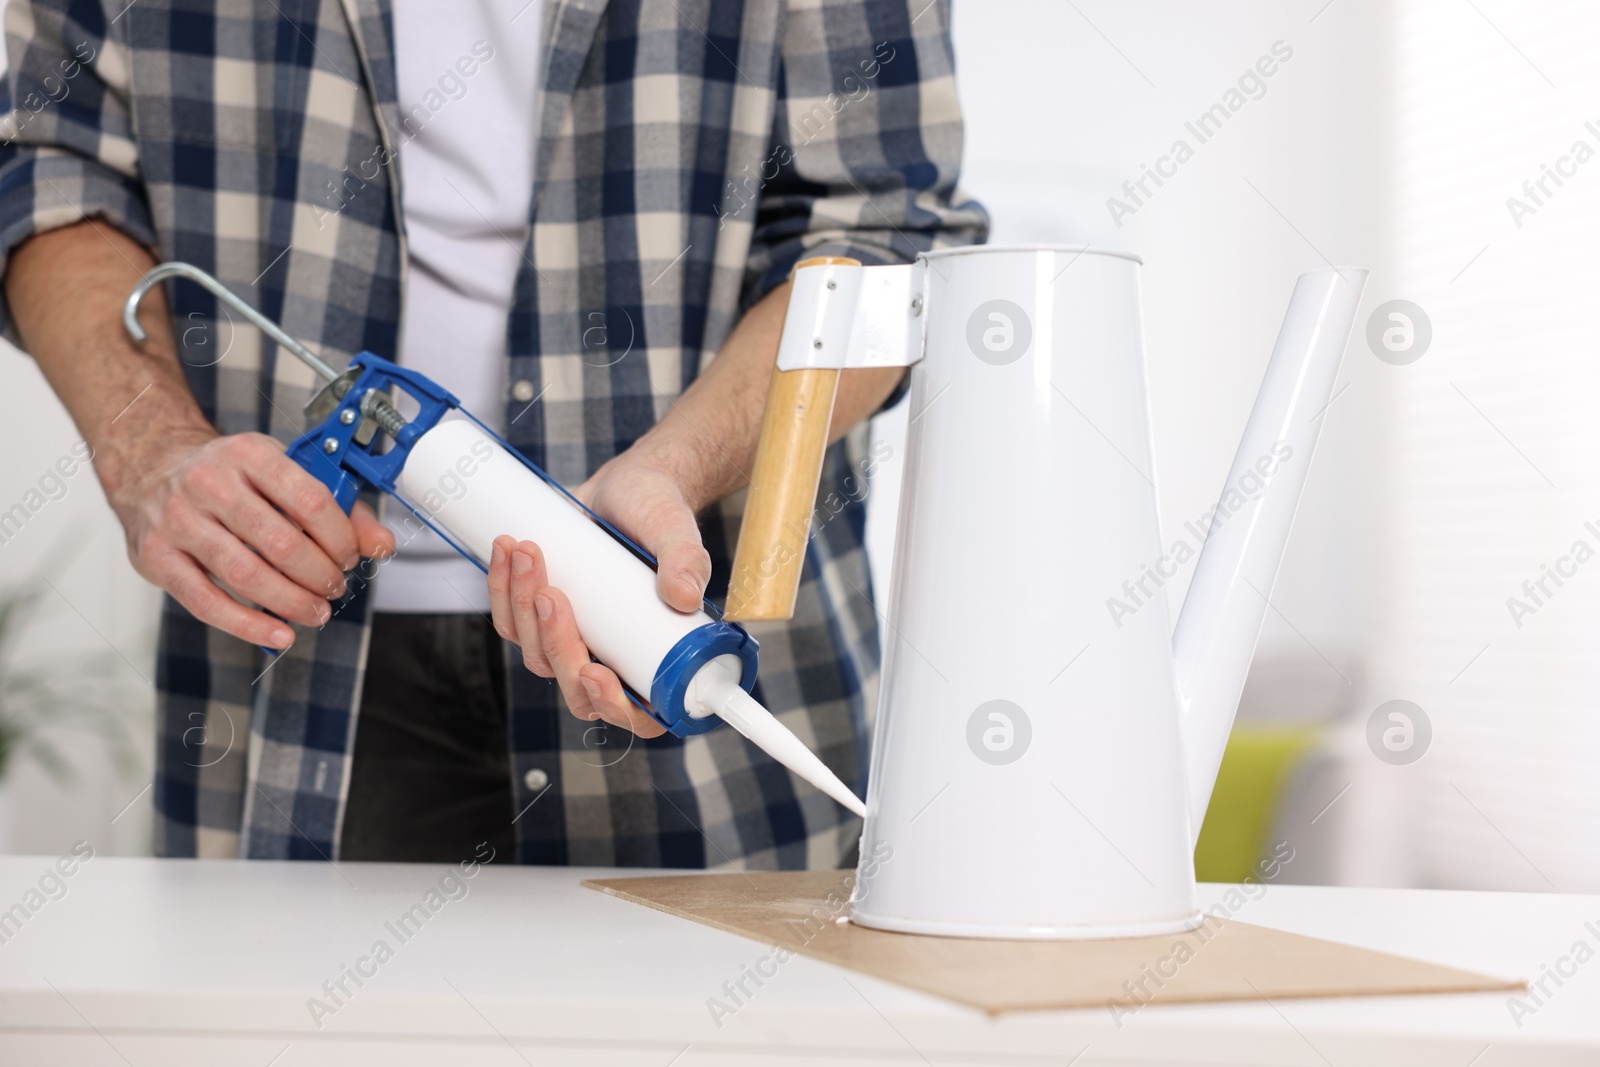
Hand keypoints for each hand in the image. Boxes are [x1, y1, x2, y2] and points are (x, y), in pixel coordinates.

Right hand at [109, 430, 393, 648]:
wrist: (150, 466)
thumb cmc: (228, 475)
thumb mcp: (283, 473)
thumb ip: (337, 508)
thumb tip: (381, 545)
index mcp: (249, 454)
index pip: (310, 500)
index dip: (340, 537)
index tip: (350, 556)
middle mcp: (209, 483)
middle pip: (280, 542)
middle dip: (319, 575)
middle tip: (334, 587)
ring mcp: (179, 521)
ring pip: (245, 574)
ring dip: (291, 602)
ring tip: (315, 611)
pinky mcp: (156, 557)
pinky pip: (207, 602)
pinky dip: (248, 626)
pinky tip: (278, 634)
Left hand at [485, 454, 712, 737]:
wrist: (630, 484)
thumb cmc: (660, 512)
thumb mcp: (676, 530)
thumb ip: (687, 561)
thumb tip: (684, 596)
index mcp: (656, 656)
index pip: (639, 715)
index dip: (613, 705)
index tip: (593, 671)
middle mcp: (614, 659)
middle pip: (574, 687)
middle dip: (556, 645)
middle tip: (553, 594)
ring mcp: (574, 640)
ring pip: (536, 655)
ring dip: (523, 609)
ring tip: (528, 551)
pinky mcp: (541, 617)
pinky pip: (512, 623)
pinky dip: (502, 590)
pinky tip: (506, 551)